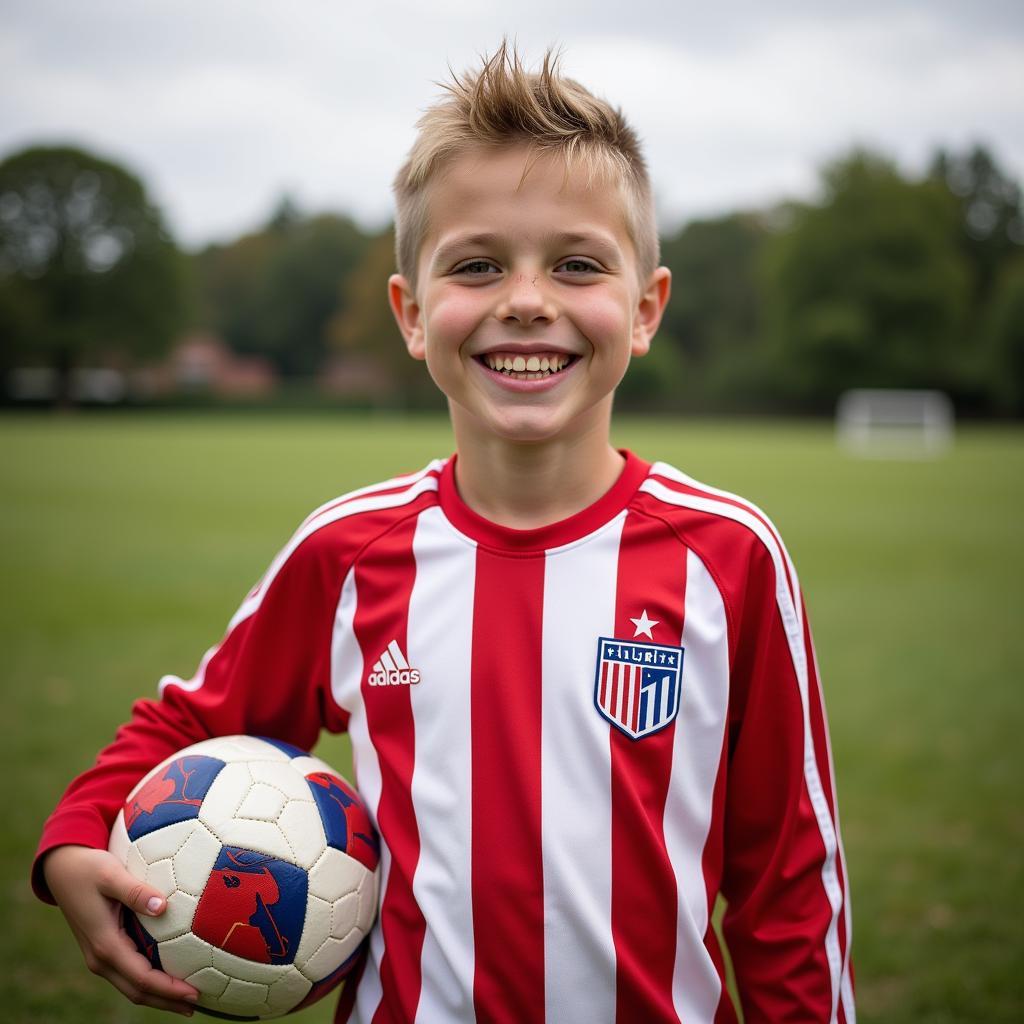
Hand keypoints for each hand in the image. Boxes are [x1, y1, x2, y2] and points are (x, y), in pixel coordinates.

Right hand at [44, 845, 199, 1015]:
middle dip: (166, 1001)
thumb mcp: (111, 874)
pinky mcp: (103, 949)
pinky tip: (167, 976)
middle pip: (137, 991)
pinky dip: (148, 981)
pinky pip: (128, 973)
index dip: (168, 989)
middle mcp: (100, 957)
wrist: (61, 868)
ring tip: (186, 998)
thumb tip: (162, 907)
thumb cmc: (88, 868)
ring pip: (131, 986)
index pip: (141, 978)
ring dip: (158, 995)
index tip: (194, 993)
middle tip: (196, 1005)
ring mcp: (99, 956)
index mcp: (105, 944)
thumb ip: (136, 892)